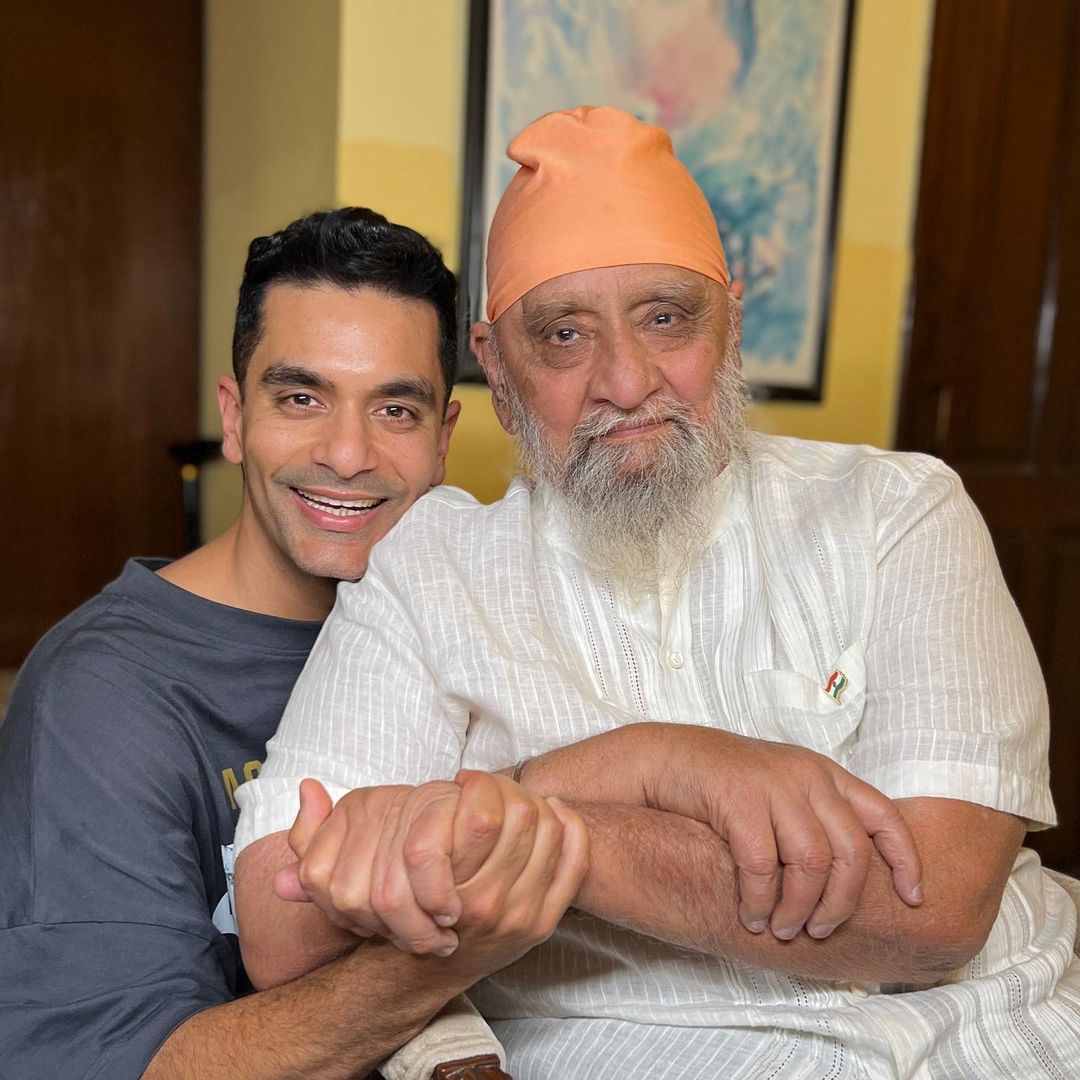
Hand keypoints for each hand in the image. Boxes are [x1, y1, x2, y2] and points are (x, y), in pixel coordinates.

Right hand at [275, 773, 587, 963]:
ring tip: (522, 794)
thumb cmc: (394, 916)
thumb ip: (315, 837)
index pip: (483, 815)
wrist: (422, 972)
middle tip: (498, 783)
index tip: (463, 780)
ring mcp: (521, 915)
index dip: (479, 783)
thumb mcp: (343, 881)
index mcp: (445, 889)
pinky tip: (558, 814)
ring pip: (549, 835)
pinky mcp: (546, 921)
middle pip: (523, 819)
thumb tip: (308, 789)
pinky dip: (571, 831)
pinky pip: (573, 864)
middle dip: (513, 790)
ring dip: (541, 805)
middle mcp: (488, 904)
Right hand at [638, 726, 922, 940]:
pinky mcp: (737, 797)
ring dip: (799, 908)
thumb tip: (850, 879)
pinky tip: (750, 916)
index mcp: (823, 773)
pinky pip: (762, 865)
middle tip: (820, 931)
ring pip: (812, 862)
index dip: (905, 860)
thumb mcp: (781, 790)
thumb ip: (815, 817)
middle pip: (851, 851)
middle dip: (841, 903)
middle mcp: (805, 774)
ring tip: (780, 929)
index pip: (884, 815)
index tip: (913, 899)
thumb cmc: (723, 786)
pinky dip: (759, 901)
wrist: (666, 758)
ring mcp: (772, 783)